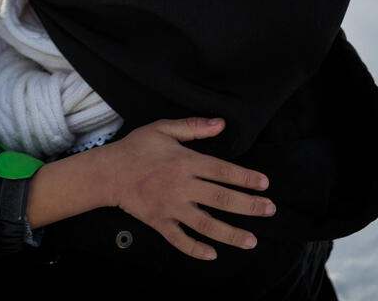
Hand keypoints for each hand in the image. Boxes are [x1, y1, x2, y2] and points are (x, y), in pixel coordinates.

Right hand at [100, 118, 274, 260]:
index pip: (222, 171)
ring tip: (251, 241)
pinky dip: (196, 249)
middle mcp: (181, 186)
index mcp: (185, 162)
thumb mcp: (162, 129)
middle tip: (270, 210)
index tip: (265, 184)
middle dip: (249, 206)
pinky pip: (179, 239)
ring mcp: (170, 207)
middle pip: (221, 199)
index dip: (245, 178)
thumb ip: (193, 126)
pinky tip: (213, 254)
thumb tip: (221, 123)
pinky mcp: (159, 222)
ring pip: (206, 224)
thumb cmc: (136, 148)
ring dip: (230, 234)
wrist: (107, 172)